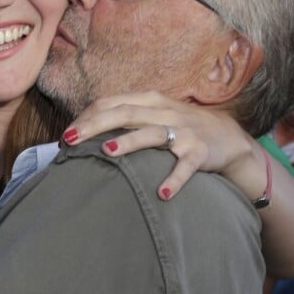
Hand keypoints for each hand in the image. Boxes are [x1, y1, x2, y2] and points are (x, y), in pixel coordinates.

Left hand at [63, 91, 259, 200]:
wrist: (227, 137)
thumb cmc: (180, 127)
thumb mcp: (154, 115)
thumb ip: (125, 119)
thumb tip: (84, 132)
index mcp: (150, 101)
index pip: (111, 103)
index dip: (87, 117)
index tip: (66, 135)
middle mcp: (164, 112)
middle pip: (125, 113)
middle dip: (95, 125)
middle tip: (71, 140)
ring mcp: (183, 132)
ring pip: (152, 134)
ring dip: (129, 142)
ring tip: (108, 151)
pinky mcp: (200, 152)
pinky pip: (186, 166)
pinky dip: (175, 179)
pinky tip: (162, 193)